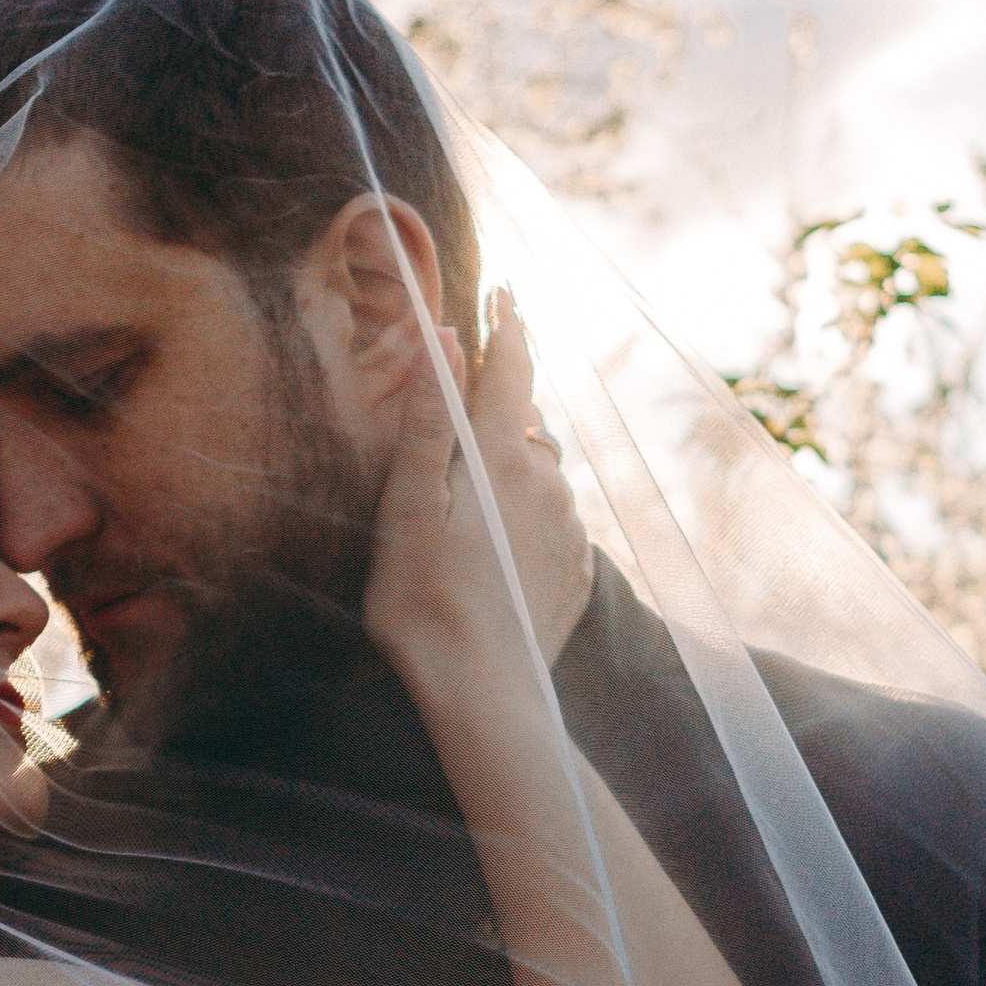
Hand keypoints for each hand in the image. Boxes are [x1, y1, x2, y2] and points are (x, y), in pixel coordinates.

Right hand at [362, 297, 591, 691]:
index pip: (509, 368)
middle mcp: (549, 481)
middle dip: (500, 407)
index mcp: (502, 457)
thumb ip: (430, 419)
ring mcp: (570, 528)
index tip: (504, 292)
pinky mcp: (578, 571)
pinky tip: (495, 550)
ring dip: (511, 469)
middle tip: (465, 413)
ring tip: (469, 505)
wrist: (483, 694)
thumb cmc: (423, 602)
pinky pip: (553, 521)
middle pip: (525, 421)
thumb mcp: (407, 504)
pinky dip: (527, 517)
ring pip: (540, 473)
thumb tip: (446, 338)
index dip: (505, 325)